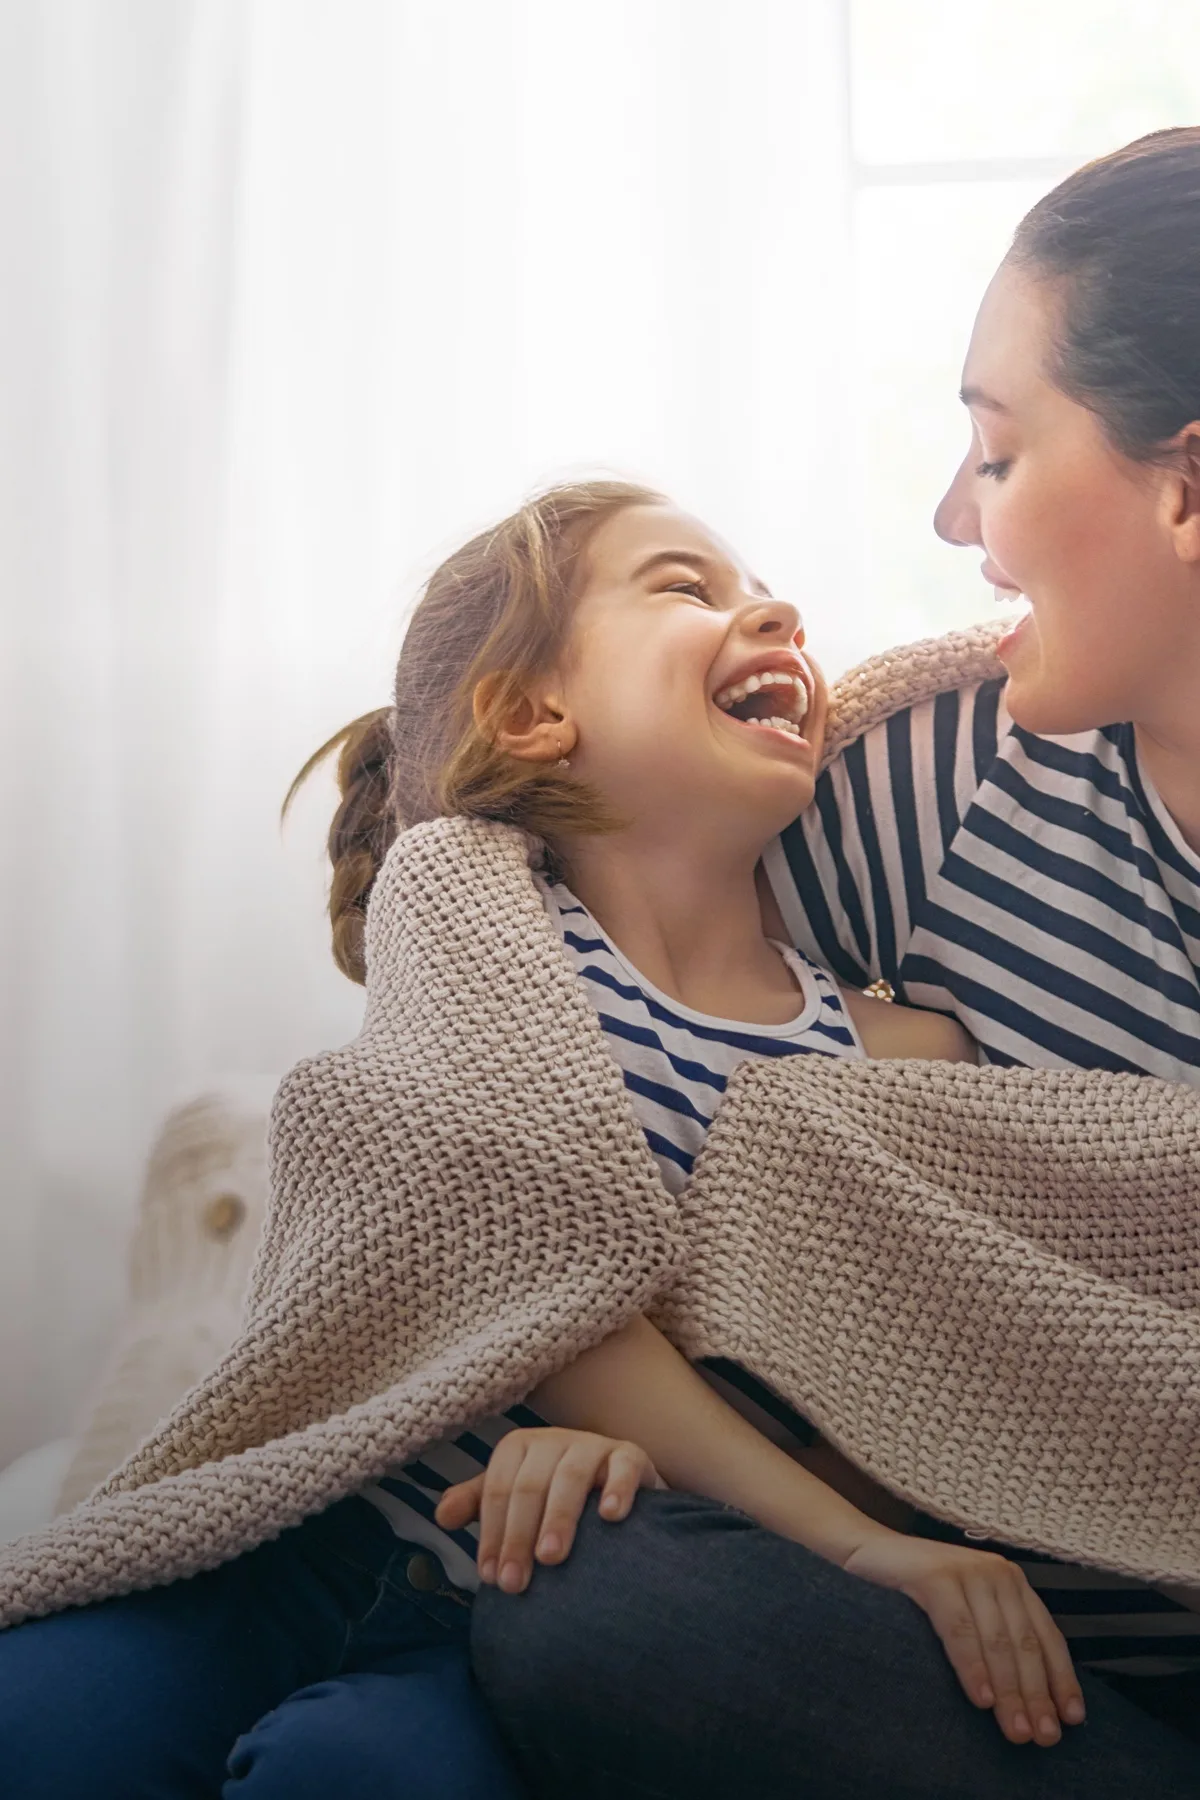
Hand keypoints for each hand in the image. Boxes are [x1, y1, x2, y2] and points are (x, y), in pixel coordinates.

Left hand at [435, 1427, 663, 1594]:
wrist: (613, 1489)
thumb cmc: (553, 1498)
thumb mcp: (512, 1499)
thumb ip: (477, 1504)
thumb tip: (442, 1516)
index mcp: (520, 1447)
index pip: (497, 1488)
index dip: (492, 1532)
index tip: (491, 1577)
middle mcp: (554, 1440)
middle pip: (529, 1485)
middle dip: (518, 1536)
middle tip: (515, 1584)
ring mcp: (594, 1446)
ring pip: (571, 1475)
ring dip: (558, 1517)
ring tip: (551, 1558)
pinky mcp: (630, 1456)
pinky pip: (624, 1467)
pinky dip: (617, 1489)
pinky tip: (610, 1517)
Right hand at [843, 1533, 1085, 1746]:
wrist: (867, 1551)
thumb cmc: (919, 1592)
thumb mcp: (969, 1611)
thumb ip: (997, 1637)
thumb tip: (1030, 1700)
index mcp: (1011, 1583)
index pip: (1047, 1636)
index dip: (1061, 1679)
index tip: (1071, 1719)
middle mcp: (997, 1573)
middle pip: (1025, 1643)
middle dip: (1036, 1695)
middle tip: (1042, 1736)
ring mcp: (967, 1571)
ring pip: (997, 1640)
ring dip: (1009, 1690)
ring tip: (1016, 1728)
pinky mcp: (935, 1575)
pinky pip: (959, 1629)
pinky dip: (972, 1666)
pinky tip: (980, 1698)